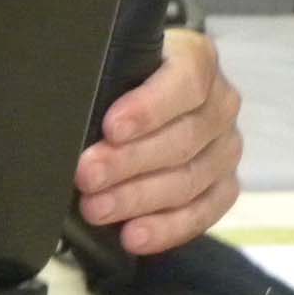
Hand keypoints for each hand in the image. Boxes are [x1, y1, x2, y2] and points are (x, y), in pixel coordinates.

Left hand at [73, 28, 242, 254]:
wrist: (149, 85)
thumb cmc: (122, 69)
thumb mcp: (114, 58)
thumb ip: (105, 72)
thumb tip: (66, 97)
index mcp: (197, 59)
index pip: (184, 83)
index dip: (148, 108)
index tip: (110, 128)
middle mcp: (221, 104)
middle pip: (180, 139)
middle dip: (127, 162)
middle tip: (86, 176)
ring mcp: (227, 147)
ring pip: (189, 179)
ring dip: (138, 199)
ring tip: (97, 210)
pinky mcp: (225, 184)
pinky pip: (204, 212)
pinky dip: (167, 227)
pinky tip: (134, 236)